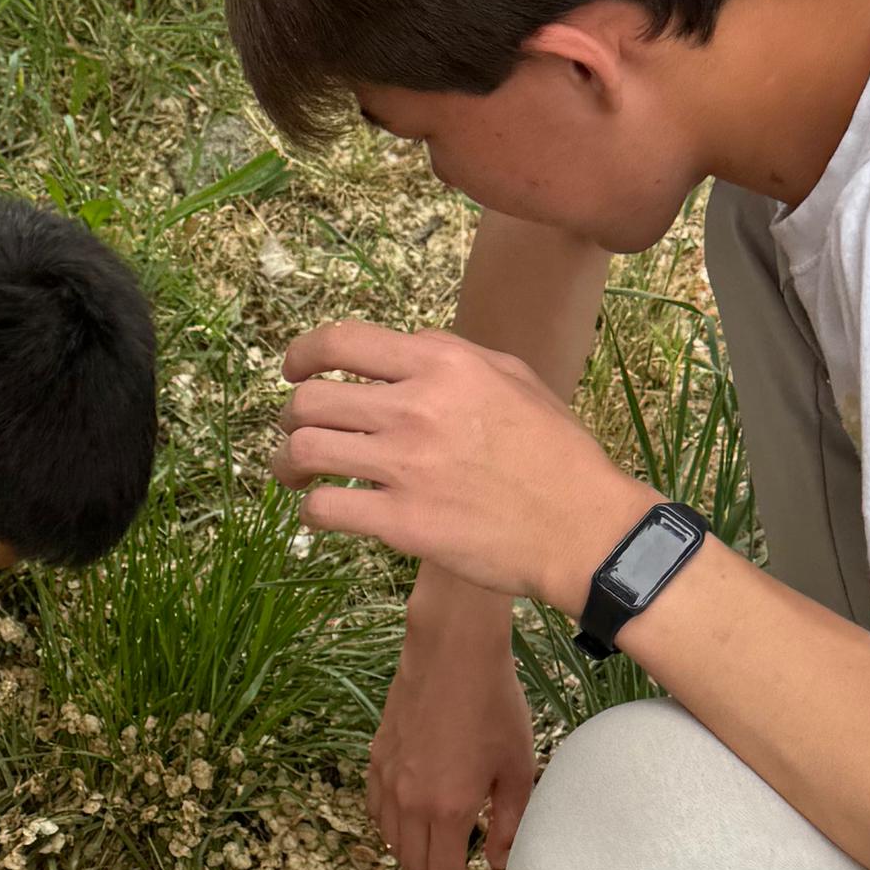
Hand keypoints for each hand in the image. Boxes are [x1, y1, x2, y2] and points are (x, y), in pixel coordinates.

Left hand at [277, 318, 639, 602]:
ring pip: (305, 450)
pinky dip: (311, 510)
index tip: (293, 371)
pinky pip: (323, 509)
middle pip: (310, 399)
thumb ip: (453, 356)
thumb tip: (403, 350)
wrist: (582, 527)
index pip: (341, 342)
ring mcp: (403, 466)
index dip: (302, 354)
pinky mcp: (400, 522)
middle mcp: (415, 408)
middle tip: (300, 433)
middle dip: (292, 417)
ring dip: (288, 462)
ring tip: (295, 473)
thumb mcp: (514, 377)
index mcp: (441, 365)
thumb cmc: (556, 453)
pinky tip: (324, 511)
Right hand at [369, 578, 537, 869]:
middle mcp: (409, 801)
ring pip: (390, 840)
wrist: (451, 653)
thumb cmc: (494, 705)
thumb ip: (509, 823)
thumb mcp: (517, 768)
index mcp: (447, 809)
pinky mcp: (376, 757)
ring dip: (410, 858)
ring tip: (433, 858)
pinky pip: (376, 809)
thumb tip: (496, 863)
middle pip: (412, 865)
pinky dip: (389, 827)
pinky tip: (406, 823)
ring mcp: (388, 779)